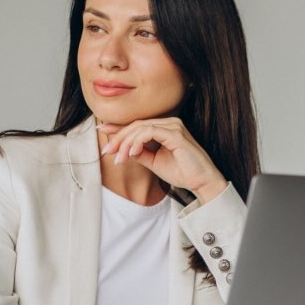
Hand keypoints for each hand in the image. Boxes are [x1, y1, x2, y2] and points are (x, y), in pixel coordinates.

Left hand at [98, 117, 228, 202]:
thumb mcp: (154, 162)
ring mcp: (173, 126)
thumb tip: (123, 148)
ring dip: (126, 142)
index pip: (138, 125)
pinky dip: (138, 141)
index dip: (118, 128)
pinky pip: (150, 132)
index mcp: (165, 128)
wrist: (202, 182)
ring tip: (119, 158)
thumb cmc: (183, 172)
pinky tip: (131, 153)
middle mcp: (169, 123)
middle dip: (118, 138)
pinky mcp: (176, 134)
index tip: (101, 130)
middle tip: (107, 151)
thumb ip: (140, 153)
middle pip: (136, 125)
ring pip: (141, 127)